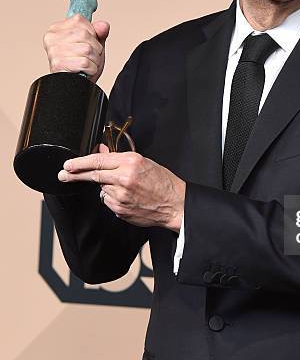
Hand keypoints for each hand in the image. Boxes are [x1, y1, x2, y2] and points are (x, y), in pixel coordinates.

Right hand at [43, 14, 109, 82]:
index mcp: (56, 29)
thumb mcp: (93, 44)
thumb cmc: (82, 65)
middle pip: (85, 34)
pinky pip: (85, 62)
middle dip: (95, 48)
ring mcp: (53, 51)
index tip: (85, 43)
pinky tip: (84, 71)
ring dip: (94, 59)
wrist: (77, 87)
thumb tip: (104, 25)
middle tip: (88, 57)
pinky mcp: (58, 64)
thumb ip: (99, 32)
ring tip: (87, 64)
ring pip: (87, 49)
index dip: (91, 33)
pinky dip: (91, 69)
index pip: (80, 20)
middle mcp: (52, 38)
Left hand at [57, 144, 184, 230]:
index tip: (68, 164)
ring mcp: (121, 195)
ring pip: (101, 188)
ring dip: (105, 187)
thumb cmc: (163, 182)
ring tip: (124, 188)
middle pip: (93, 175)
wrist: (175, 204)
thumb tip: (102, 151)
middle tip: (64, 175)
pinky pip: (108, 201)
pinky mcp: (120, 209)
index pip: (98, 160)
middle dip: (75, 175)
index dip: (79, 162)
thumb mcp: (143, 163)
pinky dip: (112, 198)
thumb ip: (119, 158)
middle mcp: (124, 177)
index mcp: (130, 162)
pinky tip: (127, 197)